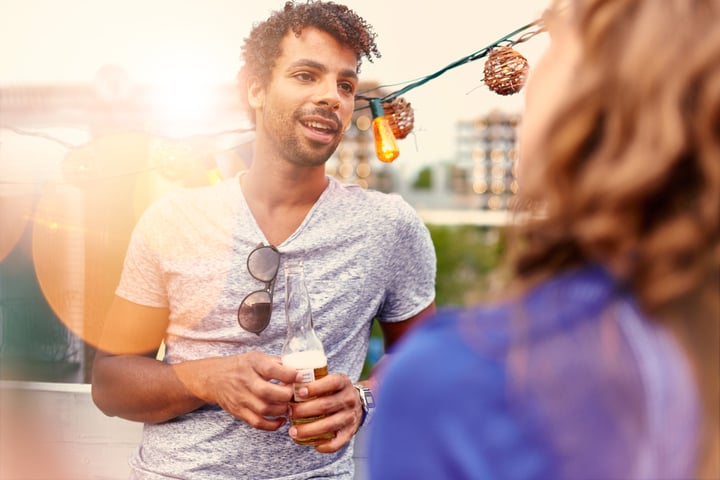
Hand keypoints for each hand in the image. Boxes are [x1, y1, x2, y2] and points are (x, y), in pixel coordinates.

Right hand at [174, 351, 299, 430]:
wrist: (214, 378)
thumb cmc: (241, 366)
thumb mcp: (257, 357)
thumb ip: (276, 363)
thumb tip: (300, 369)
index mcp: (252, 363)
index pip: (271, 369)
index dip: (289, 374)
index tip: (300, 377)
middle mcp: (245, 381)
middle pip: (268, 392)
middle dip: (286, 395)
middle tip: (295, 395)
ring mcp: (240, 398)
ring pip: (264, 409)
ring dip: (282, 410)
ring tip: (290, 406)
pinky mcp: (238, 411)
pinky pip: (257, 422)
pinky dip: (272, 425)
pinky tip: (281, 419)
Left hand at [287, 373, 363, 452]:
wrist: (358, 402)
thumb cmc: (333, 390)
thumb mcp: (327, 379)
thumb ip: (310, 380)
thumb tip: (283, 386)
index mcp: (343, 382)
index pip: (332, 383)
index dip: (315, 387)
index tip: (298, 392)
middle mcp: (349, 399)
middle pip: (326, 405)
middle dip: (304, 410)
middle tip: (288, 412)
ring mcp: (351, 416)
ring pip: (330, 424)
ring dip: (309, 430)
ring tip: (293, 432)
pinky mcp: (351, 432)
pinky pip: (339, 442)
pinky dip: (326, 446)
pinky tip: (314, 445)